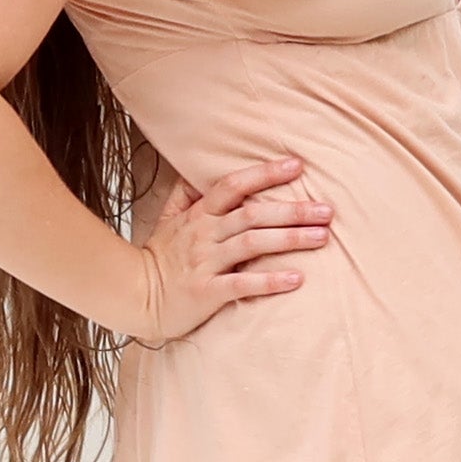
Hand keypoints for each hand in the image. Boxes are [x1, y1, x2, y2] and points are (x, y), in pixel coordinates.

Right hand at [130, 154, 334, 345]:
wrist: (133, 296)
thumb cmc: (158, 259)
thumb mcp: (168, 219)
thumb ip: (185, 194)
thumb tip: (197, 169)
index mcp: (199, 215)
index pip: (233, 185)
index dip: (265, 173)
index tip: (297, 165)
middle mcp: (204, 234)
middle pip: (253, 214)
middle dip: (293, 210)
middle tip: (327, 210)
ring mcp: (206, 262)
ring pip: (252, 243)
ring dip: (289, 239)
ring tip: (321, 237)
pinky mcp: (207, 292)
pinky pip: (242, 283)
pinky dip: (270, 280)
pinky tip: (296, 279)